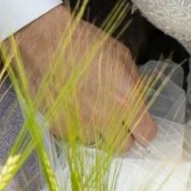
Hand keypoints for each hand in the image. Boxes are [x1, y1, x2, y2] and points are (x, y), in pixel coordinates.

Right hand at [7, 7, 157, 152]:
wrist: (44, 43)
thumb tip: (137, 98)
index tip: (140, 123)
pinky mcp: (58, 128)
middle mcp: (105, 120)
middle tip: (117, 119)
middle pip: (124, 147)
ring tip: (91, 111)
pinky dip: (77, 128)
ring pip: (98, 143)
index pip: (147, 134)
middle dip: (124, 135)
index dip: (145, 129)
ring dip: (99, 131)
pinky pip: (74, 138)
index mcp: (126, 101)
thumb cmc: (85, 43)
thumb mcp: (120, 54)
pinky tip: (73, 109)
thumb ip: (134, 81)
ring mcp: (80, 127)